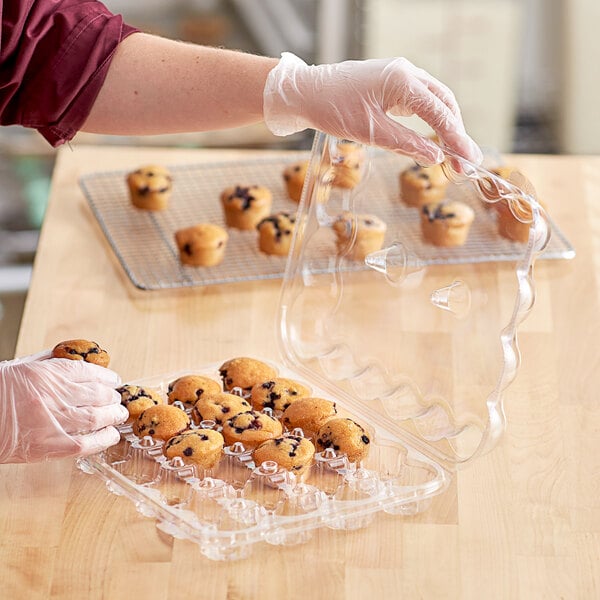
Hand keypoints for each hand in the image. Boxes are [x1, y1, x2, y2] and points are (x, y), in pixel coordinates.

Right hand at [0, 350, 127, 463]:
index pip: (92, 373)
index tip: (114, 381)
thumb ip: (52, 362)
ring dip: (113, 416)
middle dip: (113, 397)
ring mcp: (54, 422)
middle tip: (117, 400)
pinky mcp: (50, 446)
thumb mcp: (24, 366)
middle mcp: (56, 396)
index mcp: (50, 374)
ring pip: (97, 418)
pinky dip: (103, 439)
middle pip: (99, 395)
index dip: (108, 378)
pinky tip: (110, 436)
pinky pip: (86, 444)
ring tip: (118, 415)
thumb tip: (78, 358)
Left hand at [264, 52, 481, 165]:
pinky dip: (432, 121)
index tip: (468, 161)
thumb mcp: (370, 132)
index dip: (457, 139)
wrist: (306, 92)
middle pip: (445, 104)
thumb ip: (406, 143)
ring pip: (435, 102)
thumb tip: (435, 157)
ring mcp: (400, 76)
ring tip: (455, 155)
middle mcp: (407, 73)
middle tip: (466, 164)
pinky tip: (436, 139)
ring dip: (447, 128)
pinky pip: (421, 102)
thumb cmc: (333, 109)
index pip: (440, 113)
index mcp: (402, 80)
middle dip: (457, 134)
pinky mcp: (393, 84)